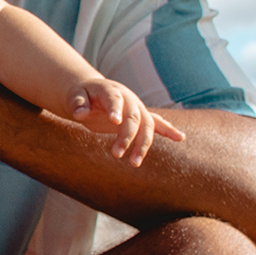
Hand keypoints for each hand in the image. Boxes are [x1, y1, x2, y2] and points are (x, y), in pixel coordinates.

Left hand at [69, 78, 186, 165]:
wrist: (93, 92)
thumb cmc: (81, 95)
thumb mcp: (74, 96)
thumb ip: (77, 103)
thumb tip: (79, 114)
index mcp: (111, 91)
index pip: (114, 99)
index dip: (116, 109)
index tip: (114, 122)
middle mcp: (128, 99)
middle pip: (133, 118)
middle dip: (127, 137)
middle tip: (116, 154)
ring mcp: (137, 108)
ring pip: (146, 126)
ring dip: (143, 144)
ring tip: (134, 163)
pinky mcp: (141, 117)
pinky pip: (157, 123)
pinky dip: (169, 130)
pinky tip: (180, 137)